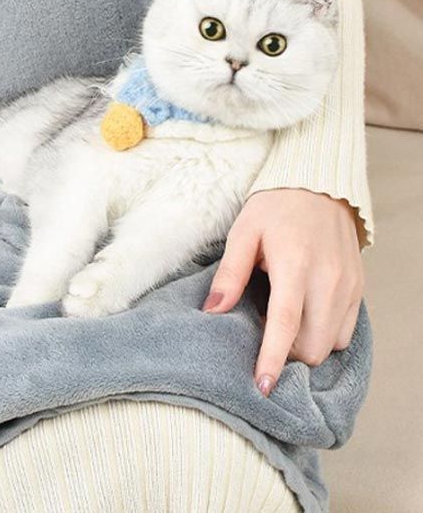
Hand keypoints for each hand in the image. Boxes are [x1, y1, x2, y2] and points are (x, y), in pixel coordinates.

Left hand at [201, 189, 363, 396]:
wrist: (318, 185)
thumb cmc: (275, 207)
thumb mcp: (243, 233)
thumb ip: (229, 274)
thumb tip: (212, 311)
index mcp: (295, 265)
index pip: (285, 324)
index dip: (272, 358)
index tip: (261, 386)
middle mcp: (328, 280)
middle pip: (312, 345)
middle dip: (287, 355)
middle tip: (263, 340)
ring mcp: (348, 286)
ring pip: (332, 344)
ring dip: (307, 347)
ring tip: (283, 329)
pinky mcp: (358, 287)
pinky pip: (346, 330)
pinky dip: (326, 335)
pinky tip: (305, 319)